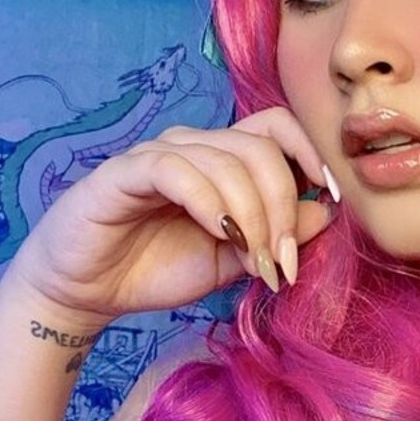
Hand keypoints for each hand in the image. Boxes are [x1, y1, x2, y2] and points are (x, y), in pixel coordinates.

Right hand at [9, 109, 334, 324]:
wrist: (88, 292)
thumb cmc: (158, 269)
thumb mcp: (234, 260)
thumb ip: (277, 237)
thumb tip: (326, 213)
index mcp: (224, 160)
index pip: (277, 129)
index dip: (310, 155)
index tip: (331, 201)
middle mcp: (194, 147)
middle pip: (261, 148)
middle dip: (283, 207)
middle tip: (279, 260)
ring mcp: (159, 155)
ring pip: (226, 160)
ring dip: (251, 216)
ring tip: (251, 262)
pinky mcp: (124, 173)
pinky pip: (177, 170)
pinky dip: (208, 202)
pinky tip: (219, 234)